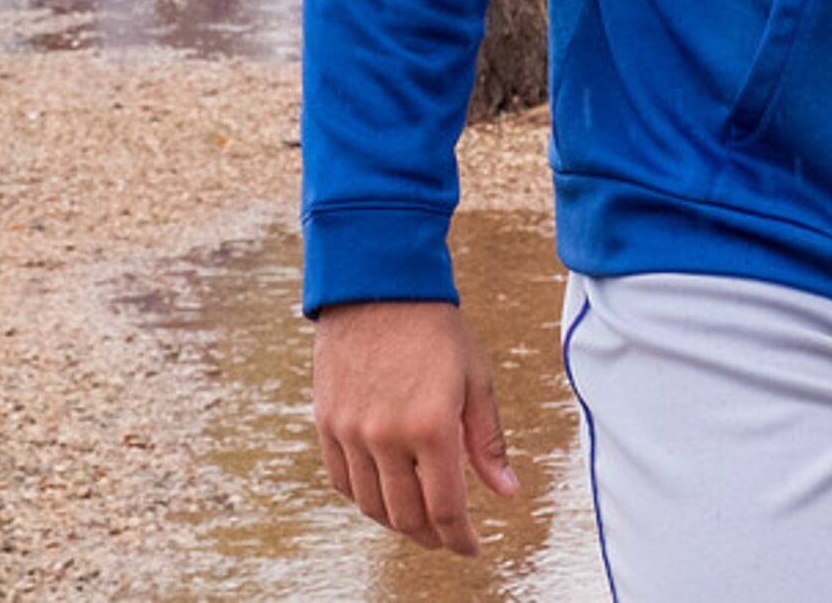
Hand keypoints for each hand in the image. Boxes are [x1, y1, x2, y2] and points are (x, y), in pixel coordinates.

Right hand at [313, 300, 518, 556]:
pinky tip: (382, 494)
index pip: (445, 509)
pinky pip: (341, 479)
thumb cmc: (434, 328)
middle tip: (446, 536)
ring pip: (372, 504)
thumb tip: (506, 492)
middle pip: (407, 515)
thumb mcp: (475, 379)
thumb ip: (487, 441)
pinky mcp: (326, 420)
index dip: (460, 538)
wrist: (377, 284)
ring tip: (417, 519)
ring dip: (397, 521)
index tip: (470, 547)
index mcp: (431, 426)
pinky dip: (363, 497)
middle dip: (431, 535)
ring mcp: (351, 430)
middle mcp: (386, 435)